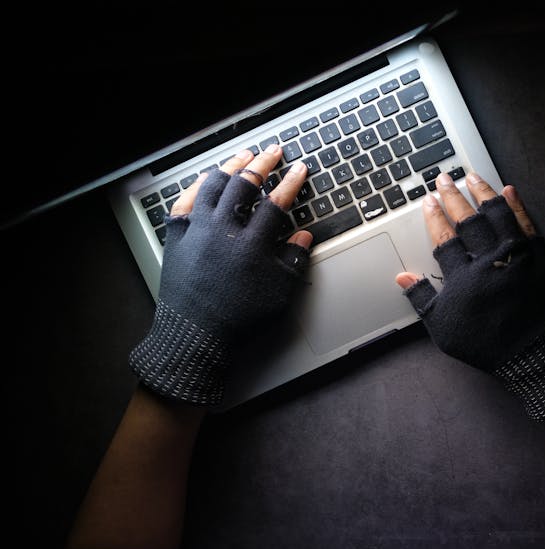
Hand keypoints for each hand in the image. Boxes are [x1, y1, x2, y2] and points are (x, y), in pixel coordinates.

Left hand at [129, 145, 313, 405]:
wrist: (195, 337)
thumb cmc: (239, 320)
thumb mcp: (279, 294)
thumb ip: (293, 261)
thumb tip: (303, 236)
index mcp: (251, 244)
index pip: (276, 203)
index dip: (291, 183)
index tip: (300, 169)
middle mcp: (223, 230)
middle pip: (244, 185)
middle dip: (263, 164)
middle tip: (274, 152)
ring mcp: (197, 230)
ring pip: (213, 185)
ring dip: (230, 167)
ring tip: (243, 157)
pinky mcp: (177, 237)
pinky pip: (186, 201)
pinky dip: (198, 186)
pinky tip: (206, 178)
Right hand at [395, 171, 544, 420]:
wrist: (533, 355)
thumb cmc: (486, 344)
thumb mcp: (444, 328)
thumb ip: (423, 300)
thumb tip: (402, 278)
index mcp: (463, 277)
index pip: (444, 237)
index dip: (434, 216)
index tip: (428, 200)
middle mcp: (489, 260)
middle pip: (468, 220)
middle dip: (453, 197)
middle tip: (444, 179)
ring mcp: (516, 255)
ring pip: (497, 214)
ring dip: (483, 192)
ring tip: (472, 176)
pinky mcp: (540, 257)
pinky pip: (527, 224)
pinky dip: (517, 205)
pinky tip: (509, 190)